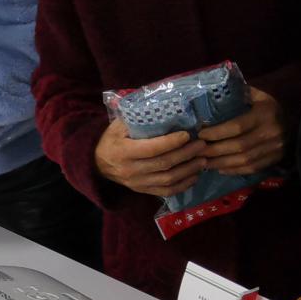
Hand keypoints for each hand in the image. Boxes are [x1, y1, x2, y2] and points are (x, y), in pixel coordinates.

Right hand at [94, 118, 208, 196]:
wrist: (97, 163)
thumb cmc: (111, 139)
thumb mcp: (118, 125)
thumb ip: (138, 118)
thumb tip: (165, 108)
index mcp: (123, 151)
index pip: (152, 148)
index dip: (172, 142)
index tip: (187, 134)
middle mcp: (130, 170)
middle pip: (164, 164)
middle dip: (186, 154)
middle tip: (202, 145)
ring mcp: (137, 183)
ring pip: (168, 179)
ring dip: (189, 170)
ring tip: (203, 160)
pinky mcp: (142, 191)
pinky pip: (166, 192)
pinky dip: (183, 185)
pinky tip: (194, 176)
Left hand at [197, 86, 286, 174]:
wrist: (297, 120)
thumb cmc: (269, 106)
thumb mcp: (257, 95)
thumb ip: (239, 95)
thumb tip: (212, 95)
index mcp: (264, 114)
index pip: (237, 126)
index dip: (217, 132)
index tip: (201, 134)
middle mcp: (271, 132)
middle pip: (239, 146)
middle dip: (215, 150)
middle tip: (197, 151)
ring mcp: (275, 148)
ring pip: (245, 160)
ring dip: (222, 163)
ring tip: (205, 162)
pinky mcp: (276, 159)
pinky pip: (253, 168)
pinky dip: (235, 170)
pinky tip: (220, 169)